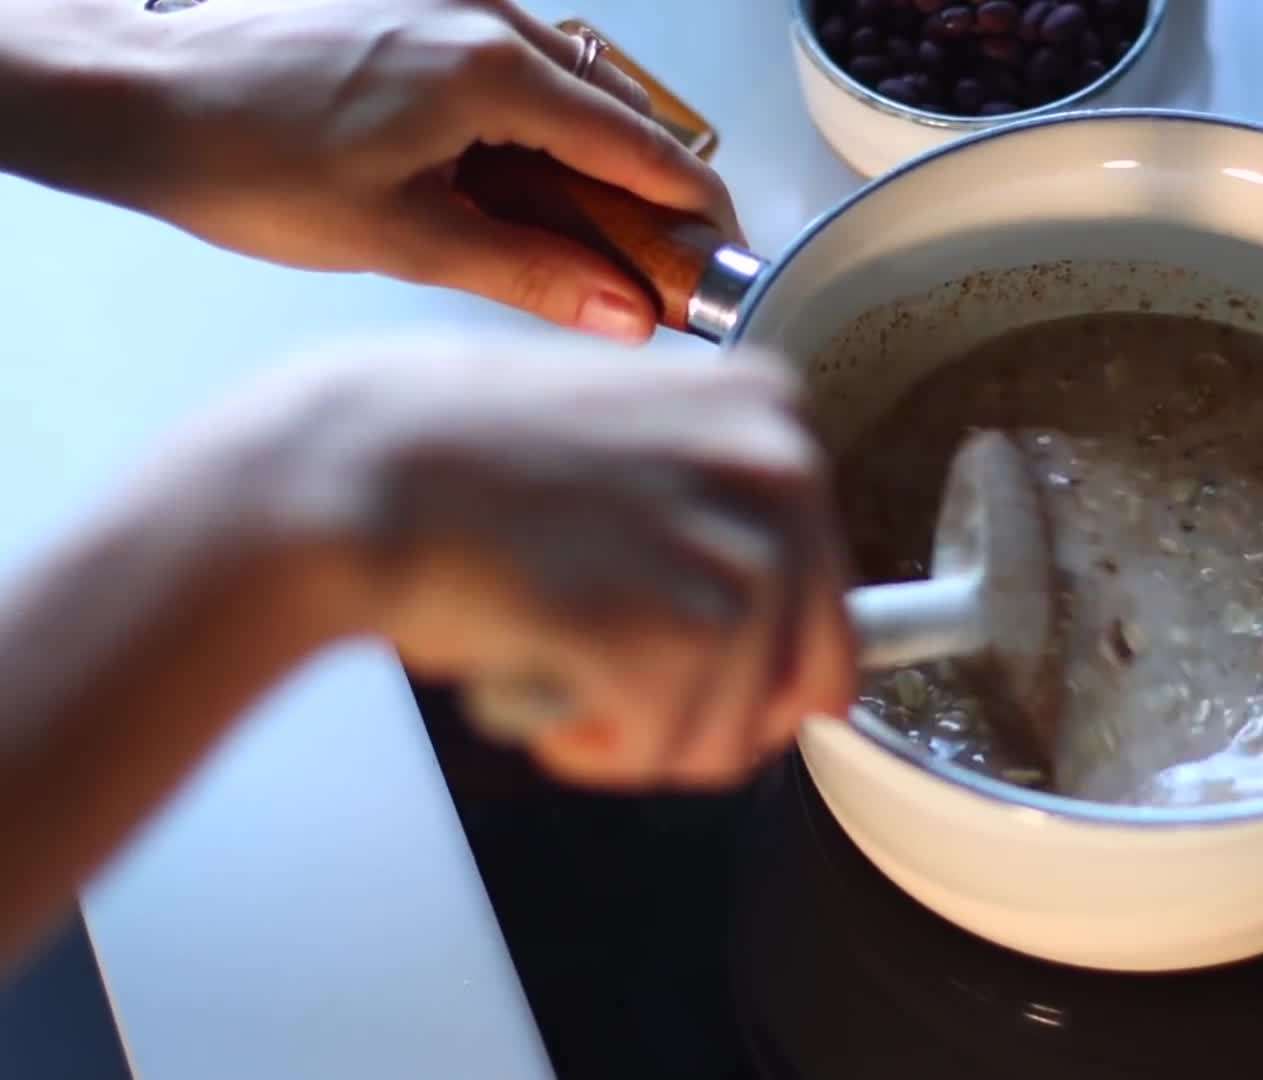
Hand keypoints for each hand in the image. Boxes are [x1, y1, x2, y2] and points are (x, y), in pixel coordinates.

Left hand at [4, 0, 737, 340]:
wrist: (137, 97)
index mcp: (490, 70)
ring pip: (568, 82)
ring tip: (586, 236)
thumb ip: (529, 274)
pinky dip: (541, 122)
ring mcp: (450, 0)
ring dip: (594, 155)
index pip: (638, 143)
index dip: (694, 205)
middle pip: (615, 108)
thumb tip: (623, 314)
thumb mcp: (401, 241)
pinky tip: (516, 180)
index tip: (725, 251)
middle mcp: (483, 16)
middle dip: (649, 187)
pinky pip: (517, 61)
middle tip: (657, 264)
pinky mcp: (417, 5)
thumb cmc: (243, 163)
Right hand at [218, 334, 854, 788]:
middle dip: (710, 712)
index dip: (755, 661)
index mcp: (771, 410)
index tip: (688, 664)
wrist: (352, 469)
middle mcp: (780, 468)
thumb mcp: (626, 444)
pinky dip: (598, 751)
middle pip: (802, 676)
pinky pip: (671, 750)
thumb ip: (711, 509)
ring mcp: (737, 549)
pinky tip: (543, 692)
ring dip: (642, 738)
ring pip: (734, 731)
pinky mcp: (682, 629)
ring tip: (560, 675)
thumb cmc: (455, 460)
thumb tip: (777, 619)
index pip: (829, 595)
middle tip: (619, 692)